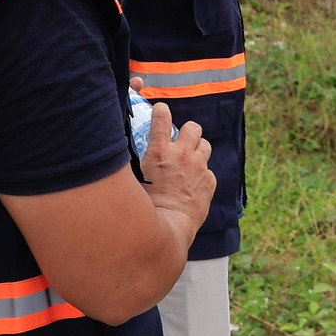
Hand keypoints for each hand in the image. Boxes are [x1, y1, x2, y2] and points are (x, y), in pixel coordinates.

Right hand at [140, 101, 214, 236]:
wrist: (170, 225)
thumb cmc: (147, 206)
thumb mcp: (135, 180)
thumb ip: (137, 163)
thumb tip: (125, 157)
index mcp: (159, 152)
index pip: (162, 119)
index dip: (162, 111)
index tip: (162, 110)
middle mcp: (182, 155)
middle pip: (193, 127)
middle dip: (188, 131)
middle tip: (181, 141)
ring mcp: (199, 166)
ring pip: (205, 145)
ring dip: (197, 149)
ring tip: (190, 160)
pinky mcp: (210, 180)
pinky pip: (208, 170)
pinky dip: (201, 174)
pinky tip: (192, 185)